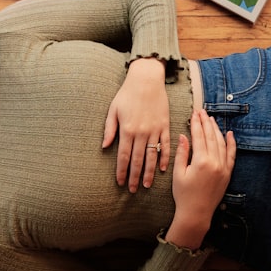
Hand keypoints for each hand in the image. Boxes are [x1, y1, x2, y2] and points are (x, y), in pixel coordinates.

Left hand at [102, 57, 169, 192]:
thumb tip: (104, 146)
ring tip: (147, 185)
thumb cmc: (127, 94)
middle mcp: (141, 132)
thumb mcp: (113, 110)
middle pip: (137, 160)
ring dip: (150, 172)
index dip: (121, 171)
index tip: (120, 183)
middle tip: (133, 190)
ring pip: (152, 156)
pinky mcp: (165, 126)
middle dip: (134, 177)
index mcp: (126, 130)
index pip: (123, 156)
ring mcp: (154, 130)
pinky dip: (165, 158)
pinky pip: (166, 145)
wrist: (146, 80)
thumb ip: (109, 129)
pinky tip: (163, 169)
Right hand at [165, 110, 235, 249]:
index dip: (196, 124)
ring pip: (221, 143)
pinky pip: (231, 155)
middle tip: (201, 112)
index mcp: (201, 161)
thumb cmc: (183, 195)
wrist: (196, 214)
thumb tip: (183, 136)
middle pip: (211, 137)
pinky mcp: (227, 174)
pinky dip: (231, 143)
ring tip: (211, 119)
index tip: (194, 114)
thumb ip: (182, 153)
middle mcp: (215, 163)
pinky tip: (229, 134)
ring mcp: (223, 168)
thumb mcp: (178, 173)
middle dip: (206, 123)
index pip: (199, 137)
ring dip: (216, 130)